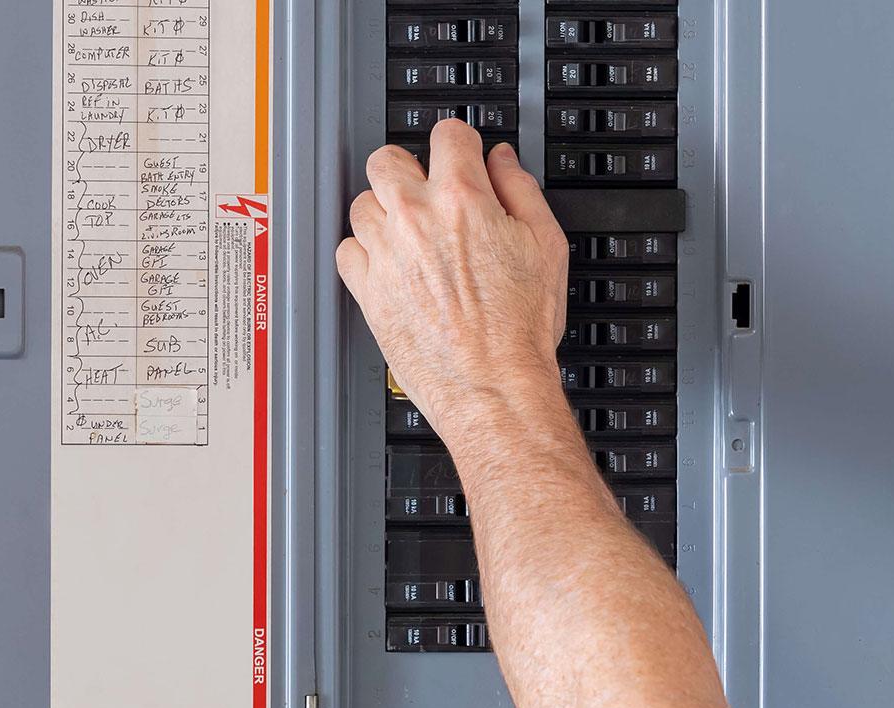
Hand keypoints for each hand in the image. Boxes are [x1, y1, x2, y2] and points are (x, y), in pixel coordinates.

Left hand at [336, 119, 569, 445]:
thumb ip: (522, 190)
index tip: (462, 156)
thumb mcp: (546, 245)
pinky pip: (346, 249)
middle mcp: (415, 219)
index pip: (448, 134)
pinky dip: (364, 252)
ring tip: (410, 235)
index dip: (460, 143)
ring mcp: (385, 253)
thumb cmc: (520, 329)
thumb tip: (502, 161)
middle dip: (409, 169)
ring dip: (384, 212)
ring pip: (361, 203)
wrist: (493, 386)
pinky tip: (391, 265)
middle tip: (427, 191)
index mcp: (462, 199)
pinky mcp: (367, 289)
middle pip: (386, 159)